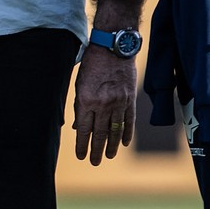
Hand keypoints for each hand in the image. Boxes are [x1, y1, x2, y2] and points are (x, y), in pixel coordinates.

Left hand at [72, 46, 137, 164]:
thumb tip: (79, 127)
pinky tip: (123, 143)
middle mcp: (103, 103)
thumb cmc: (92, 63)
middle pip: (99, 133)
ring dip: (111, 145)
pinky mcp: (130, 98)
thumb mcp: (79, 83)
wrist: (113, 47)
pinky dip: (126, 133)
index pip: (84, 130)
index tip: (81, 156)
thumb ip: (79, 106)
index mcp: (86, 100)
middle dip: (96, 150)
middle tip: (94, 162)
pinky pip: (129, 120)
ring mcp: (119, 102)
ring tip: (108, 156)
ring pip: (115, 130)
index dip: (82, 145)